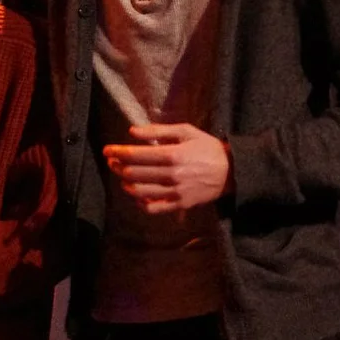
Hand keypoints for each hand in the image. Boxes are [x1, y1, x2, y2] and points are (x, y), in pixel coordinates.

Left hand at [102, 123, 230, 213]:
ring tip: (122, 176)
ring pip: (139, 192)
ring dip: (125, 183)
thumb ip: (158, 131)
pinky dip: (140, 203)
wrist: (231, 171)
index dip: (118, 152)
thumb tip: (132, 131)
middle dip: (117, 166)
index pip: (136, 155)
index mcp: (173, 155)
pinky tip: (137, 195)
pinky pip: (153, 208)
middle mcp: (172, 175)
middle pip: (134, 173)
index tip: (108, 150)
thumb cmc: (207, 147)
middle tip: (111, 161)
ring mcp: (175, 192)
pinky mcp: (179, 204)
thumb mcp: (186, 131)